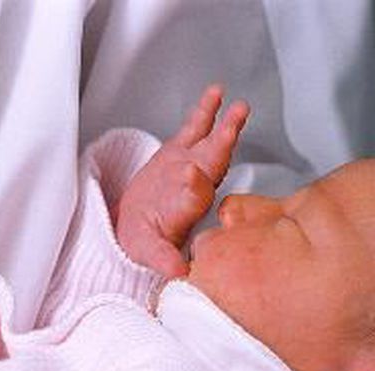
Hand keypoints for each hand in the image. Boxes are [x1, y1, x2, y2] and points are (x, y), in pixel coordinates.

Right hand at [114, 85, 249, 277]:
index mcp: (187, 211)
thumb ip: (164, 259)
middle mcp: (195, 188)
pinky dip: (205, 111)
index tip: (190, 173)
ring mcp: (190, 166)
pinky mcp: (179, 152)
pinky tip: (216, 93)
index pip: (194, 198)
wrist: (137, 228)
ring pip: (210, 144)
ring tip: (238, 107)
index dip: (195, 186)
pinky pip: (195, 128)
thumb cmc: (144, 242)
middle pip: (212, 165)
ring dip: (224, 125)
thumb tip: (178, 273)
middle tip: (232, 127)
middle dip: (222, 145)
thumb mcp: (149, 253)